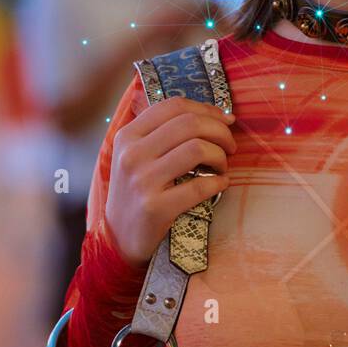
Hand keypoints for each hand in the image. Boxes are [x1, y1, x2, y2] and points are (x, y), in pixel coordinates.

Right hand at [104, 96, 236, 266]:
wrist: (117, 239)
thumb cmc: (135, 192)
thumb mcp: (136, 156)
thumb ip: (162, 133)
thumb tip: (212, 114)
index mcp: (128, 135)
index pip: (173, 106)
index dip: (206, 109)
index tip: (225, 120)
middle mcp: (132, 154)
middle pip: (189, 124)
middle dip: (220, 131)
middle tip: (230, 145)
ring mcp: (142, 181)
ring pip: (197, 149)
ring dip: (220, 156)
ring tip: (222, 166)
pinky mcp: (155, 208)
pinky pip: (199, 187)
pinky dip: (219, 183)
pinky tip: (221, 184)